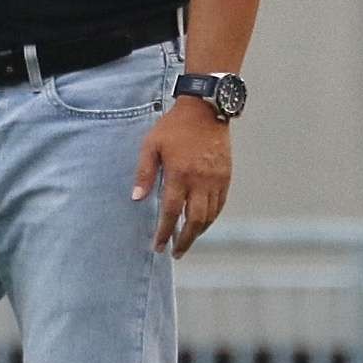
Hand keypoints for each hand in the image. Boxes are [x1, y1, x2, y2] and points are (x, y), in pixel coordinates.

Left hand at [132, 99, 231, 258]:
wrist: (206, 109)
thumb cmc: (174, 127)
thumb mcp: (151, 145)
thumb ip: (144, 173)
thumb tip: (136, 199)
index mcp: (180, 174)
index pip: (172, 212)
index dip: (164, 232)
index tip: (157, 246)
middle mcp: (200, 181)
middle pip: (194, 221)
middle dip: (184, 240)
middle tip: (175, 253)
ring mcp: (216, 180)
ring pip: (210, 216)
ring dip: (198, 232)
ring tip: (186, 241)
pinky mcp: (225, 176)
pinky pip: (220, 205)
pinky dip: (211, 219)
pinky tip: (202, 224)